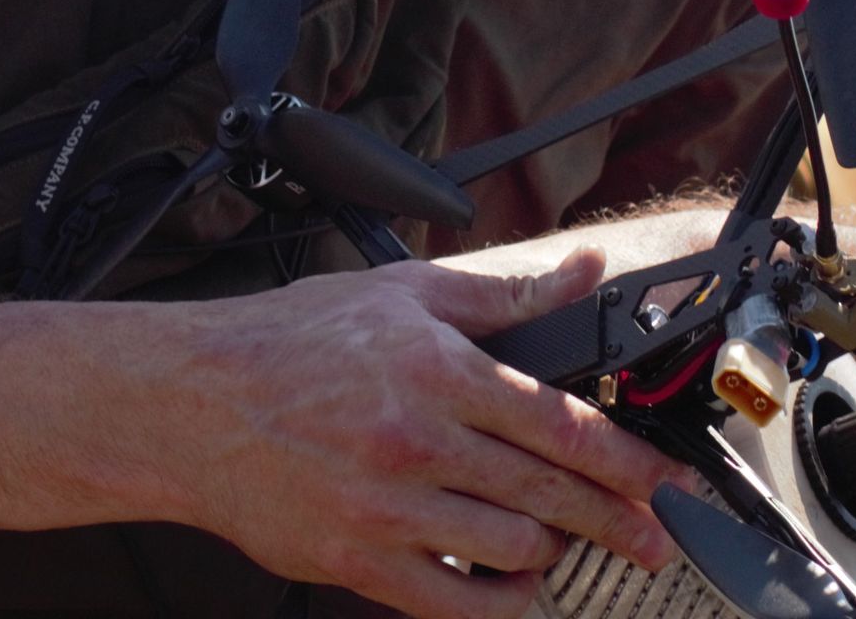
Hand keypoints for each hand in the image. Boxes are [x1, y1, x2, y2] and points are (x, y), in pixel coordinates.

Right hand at [156, 247, 686, 618]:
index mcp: (435, 368)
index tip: (662, 479)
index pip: (560, 422)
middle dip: (617, 519)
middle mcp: (419, 440)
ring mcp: (390, 508)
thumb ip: (500, 291)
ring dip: (553, 551)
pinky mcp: (360, 561)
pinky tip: (512, 583)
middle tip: (652, 536)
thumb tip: (581, 270)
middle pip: (550, 493)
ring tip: (566, 543)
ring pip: (513, 548)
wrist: (193, 401)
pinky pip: (458, 601)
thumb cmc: (290, 341)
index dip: (625, 458)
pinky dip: (500, 599)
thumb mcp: (399, 291)